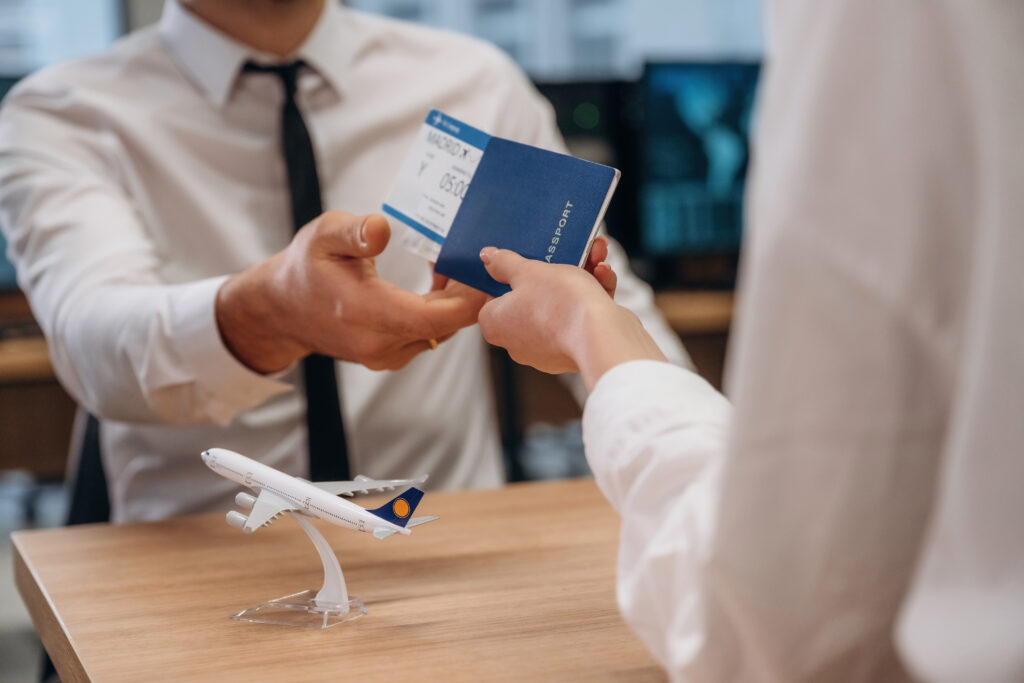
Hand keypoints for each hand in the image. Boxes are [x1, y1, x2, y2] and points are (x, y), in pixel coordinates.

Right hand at [216, 211, 485, 372]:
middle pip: (445, 325)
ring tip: (451, 266)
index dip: (467, 298)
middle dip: (466, 293)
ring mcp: (384, 356)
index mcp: (366, 312)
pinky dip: (439, 312)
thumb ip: (354, 232)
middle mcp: (379, 343)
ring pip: (440, 332)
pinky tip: (435, 285)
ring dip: (453, 302)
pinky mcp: (388, 357)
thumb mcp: (323, 235)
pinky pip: (428, 337)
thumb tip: (382, 229)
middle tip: (473, 258)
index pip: (435, 317)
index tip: (481, 269)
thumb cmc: (305, 268)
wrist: (282, 310)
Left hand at [477, 247, 664, 388]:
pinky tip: (604, 276)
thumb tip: (487, 257)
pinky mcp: (574, 350)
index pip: (494, 297)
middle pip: (531, 298)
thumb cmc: (558, 304)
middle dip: (555, 271)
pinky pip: (578, 318)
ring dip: (580, 277)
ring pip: (560, 305)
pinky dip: (591, 296)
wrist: (601, 336)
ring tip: (595, 257)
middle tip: (569, 252)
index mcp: (496, 324)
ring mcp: (547, 349)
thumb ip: (505, 263)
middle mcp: (517, 342)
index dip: (510, 277)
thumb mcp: (528, 271)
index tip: (526, 263)